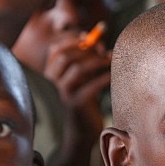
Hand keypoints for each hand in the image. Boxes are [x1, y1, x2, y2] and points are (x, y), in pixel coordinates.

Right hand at [41, 34, 111, 150]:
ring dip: (97, 60)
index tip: (88, 36)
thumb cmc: (85, 99)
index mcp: (51, 73)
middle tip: (102, 47)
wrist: (82, 129)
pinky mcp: (77, 104)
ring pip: (77, 68)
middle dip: (85, 48)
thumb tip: (96, 39)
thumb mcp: (82, 76)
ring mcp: (63, 93)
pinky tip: (113, 73)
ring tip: (111, 57)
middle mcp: (53, 82)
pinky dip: (104, 76)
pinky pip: (92, 85)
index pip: (55, 48)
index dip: (72, 39)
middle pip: (64, 56)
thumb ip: (85, 58)